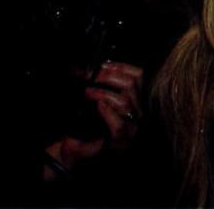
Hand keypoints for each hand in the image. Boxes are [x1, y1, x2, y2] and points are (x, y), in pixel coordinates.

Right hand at [42, 62, 143, 180]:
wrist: (101, 136)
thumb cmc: (87, 140)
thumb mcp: (78, 148)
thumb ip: (76, 144)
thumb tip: (73, 136)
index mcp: (120, 138)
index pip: (119, 126)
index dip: (108, 113)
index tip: (96, 104)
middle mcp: (133, 122)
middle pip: (124, 102)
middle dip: (104, 93)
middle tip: (88, 89)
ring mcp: (139, 105)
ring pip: (131, 86)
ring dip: (111, 77)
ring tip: (95, 75)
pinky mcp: (140, 91)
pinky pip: (137, 75)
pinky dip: (122, 68)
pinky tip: (107, 66)